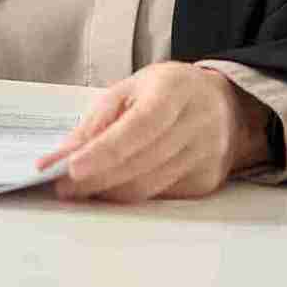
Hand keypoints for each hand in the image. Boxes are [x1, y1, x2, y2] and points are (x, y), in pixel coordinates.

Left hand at [36, 62, 268, 202]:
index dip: (105, 151)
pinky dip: (130, 194)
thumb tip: (63, 155)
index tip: (71, 168)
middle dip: (96, 178)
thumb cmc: (167, 92)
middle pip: (140, 163)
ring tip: (79, 189)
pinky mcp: (206, 182)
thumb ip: (97, 121)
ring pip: (148, 187)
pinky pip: (160, 195)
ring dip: (108, 191)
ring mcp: (205, 156)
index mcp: (174, 91)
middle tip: (62, 186)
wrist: (224, 105)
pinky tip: (111, 188)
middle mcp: (196, 124)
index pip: (139, 126)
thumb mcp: (129, 90)